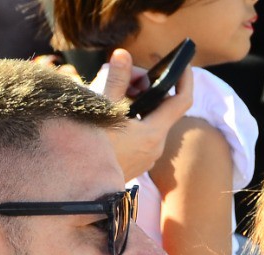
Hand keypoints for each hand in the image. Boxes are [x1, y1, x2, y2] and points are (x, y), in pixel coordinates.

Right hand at [95, 47, 193, 178]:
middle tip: (125, 75)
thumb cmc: (90, 149)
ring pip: (151, 119)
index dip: (185, 78)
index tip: (182, 63)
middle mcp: (156, 147)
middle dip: (147, 86)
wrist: (78, 189)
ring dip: (137, 101)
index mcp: (153, 134)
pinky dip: (133, 117)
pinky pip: (142, 132)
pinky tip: (113, 112)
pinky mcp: (137, 161)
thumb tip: (122, 56)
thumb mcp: (101, 110)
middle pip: (162, 107)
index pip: (182, 100)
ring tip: (114, 91)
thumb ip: (115, 80)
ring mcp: (147, 157)